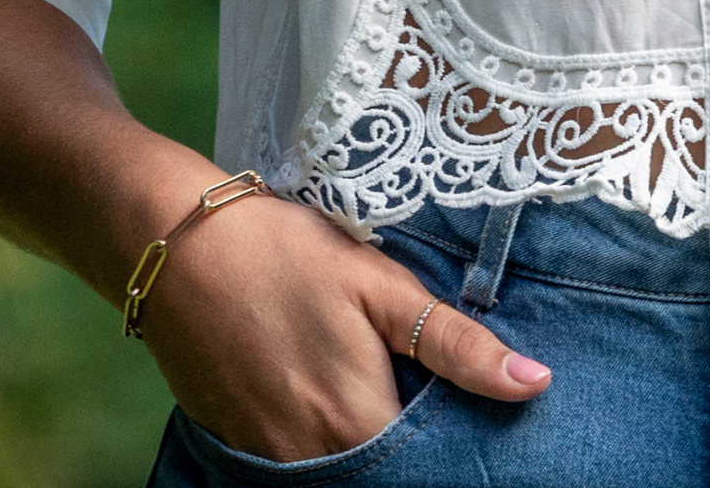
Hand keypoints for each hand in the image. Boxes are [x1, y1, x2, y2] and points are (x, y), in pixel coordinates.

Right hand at [136, 189, 550, 461]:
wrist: (175, 245)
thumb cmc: (284, 251)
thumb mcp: (380, 284)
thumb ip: (456, 343)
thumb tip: (535, 383)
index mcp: (356, 420)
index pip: (429, 466)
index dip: (459, 448)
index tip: (482, 426)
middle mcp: (311, 458)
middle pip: (385, 475)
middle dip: (417, 453)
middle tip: (438, 407)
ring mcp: (266, 458)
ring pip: (341, 473)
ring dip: (371, 448)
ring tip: (387, 392)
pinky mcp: (234, 444)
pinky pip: (296, 466)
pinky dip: (326, 444)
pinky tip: (336, 399)